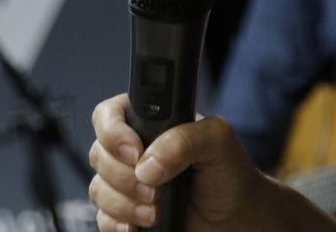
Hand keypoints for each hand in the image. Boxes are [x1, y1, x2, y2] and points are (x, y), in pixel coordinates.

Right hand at [87, 93, 274, 231]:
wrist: (237, 217)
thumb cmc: (229, 172)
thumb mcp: (217, 140)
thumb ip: (183, 139)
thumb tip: (147, 164)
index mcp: (148, 121)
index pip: (109, 115)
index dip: (113, 133)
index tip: (136, 153)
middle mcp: (133, 149)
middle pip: (99, 154)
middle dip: (123, 176)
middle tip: (155, 189)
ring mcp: (127, 182)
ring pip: (98, 188)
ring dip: (123, 204)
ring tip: (156, 212)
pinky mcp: (126, 212)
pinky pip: (102, 217)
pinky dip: (116, 223)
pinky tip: (140, 226)